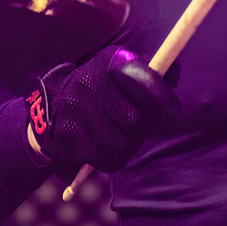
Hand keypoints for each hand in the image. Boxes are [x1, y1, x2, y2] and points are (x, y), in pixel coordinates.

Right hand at [24, 46, 180, 176]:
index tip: (173, 111)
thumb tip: (172, 76)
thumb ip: (152, 73)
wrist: (53, 103)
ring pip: (123, 146)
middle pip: (136, 122)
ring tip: (118, 134)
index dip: (162, 98)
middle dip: (144, 129)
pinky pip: (106, 162)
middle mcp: (89, 85)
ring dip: (128, 146)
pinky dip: (110, 159)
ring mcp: (76, 114)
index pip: (143, 81)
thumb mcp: (124, 68)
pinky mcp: (68, 140)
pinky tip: (101, 146)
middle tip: (139, 126)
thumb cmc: (105, 88)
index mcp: (109, 64)